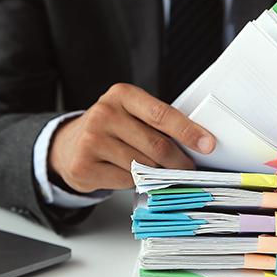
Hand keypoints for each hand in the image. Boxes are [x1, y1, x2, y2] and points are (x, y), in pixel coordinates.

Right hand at [49, 83, 215, 192]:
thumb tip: (196, 145)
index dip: (188, 131)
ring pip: (142, 165)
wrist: (69, 145)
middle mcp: (104, 113)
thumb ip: (157, 123)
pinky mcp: (84, 165)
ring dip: (158, 174)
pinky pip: (125, 180)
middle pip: (156, 145)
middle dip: (178, 161)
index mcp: (122, 94)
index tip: (208, 144)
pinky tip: (132, 175)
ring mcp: (91, 140)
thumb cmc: (111, 128)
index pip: (162, 114)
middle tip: (189, 169)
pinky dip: (136, 182)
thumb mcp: (131, 114)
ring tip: (161, 172)